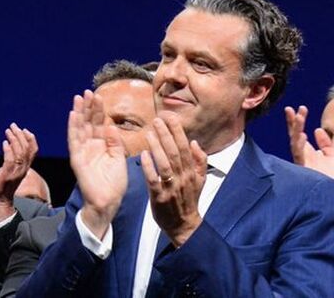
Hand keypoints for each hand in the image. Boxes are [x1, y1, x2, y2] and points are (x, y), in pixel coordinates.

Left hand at [0, 123, 38, 220]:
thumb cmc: (3, 186)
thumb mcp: (10, 170)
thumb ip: (12, 159)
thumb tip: (8, 144)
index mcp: (25, 168)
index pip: (33, 151)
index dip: (31, 139)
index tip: (25, 130)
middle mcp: (23, 170)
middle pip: (27, 149)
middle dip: (21, 135)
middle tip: (13, 126)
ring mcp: (16, 173)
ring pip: (20, 153)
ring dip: (14, 140)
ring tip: (8, 131)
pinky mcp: (7, 176)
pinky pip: (10, 161)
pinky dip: (8, 151)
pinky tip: (4, 143)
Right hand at [68, 90, 127, 237]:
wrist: (108, 201)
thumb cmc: (114, 183)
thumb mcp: (119, 159)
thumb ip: (115, 142)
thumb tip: (111, 125)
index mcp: (102, 145)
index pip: (99, 124)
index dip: (99, 110)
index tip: (98, 96)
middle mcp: (90, 146)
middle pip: (88, 122)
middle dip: (88, 107)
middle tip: (87, 92)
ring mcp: (82, 151)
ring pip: (79, 127)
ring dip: (79, 112)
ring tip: (78, 98)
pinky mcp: (77, 158)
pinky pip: (74, 140)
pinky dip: (73, 127)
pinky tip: (73, 115)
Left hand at [142, 115, 206, 246]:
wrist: (184, 226)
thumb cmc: (188, 200)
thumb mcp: (200, 181)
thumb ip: (199, 161)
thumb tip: (195, 142)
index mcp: (192, 172)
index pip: (186, 147)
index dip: (178, 131)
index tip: (170, 116)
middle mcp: (183, 178)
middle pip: (176, 152)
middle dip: (167, 134)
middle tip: (157, 119)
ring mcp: (172, 188)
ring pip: (165, 164)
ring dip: (157, 147)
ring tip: (149, 132)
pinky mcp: (159, 197)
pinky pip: (154, 180)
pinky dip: (149, 167)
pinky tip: (143, 154)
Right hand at [285, 106, 333, 177]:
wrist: (330, 194)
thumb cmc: (331, 175)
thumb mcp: (333, 156)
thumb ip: (327, 144)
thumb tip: (317, 130)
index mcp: (309, 153)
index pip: (300, 133)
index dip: (299, 121)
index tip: (301, 108)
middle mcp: (303, 156)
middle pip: (295, 135)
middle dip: (293, 122)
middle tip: (292, 109)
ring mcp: (303, 162)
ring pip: (296, 142)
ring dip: (297, 129)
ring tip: (298, 116)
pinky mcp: (305, 169)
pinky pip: (300, 155)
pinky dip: (300, 145)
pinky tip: (303, 136)